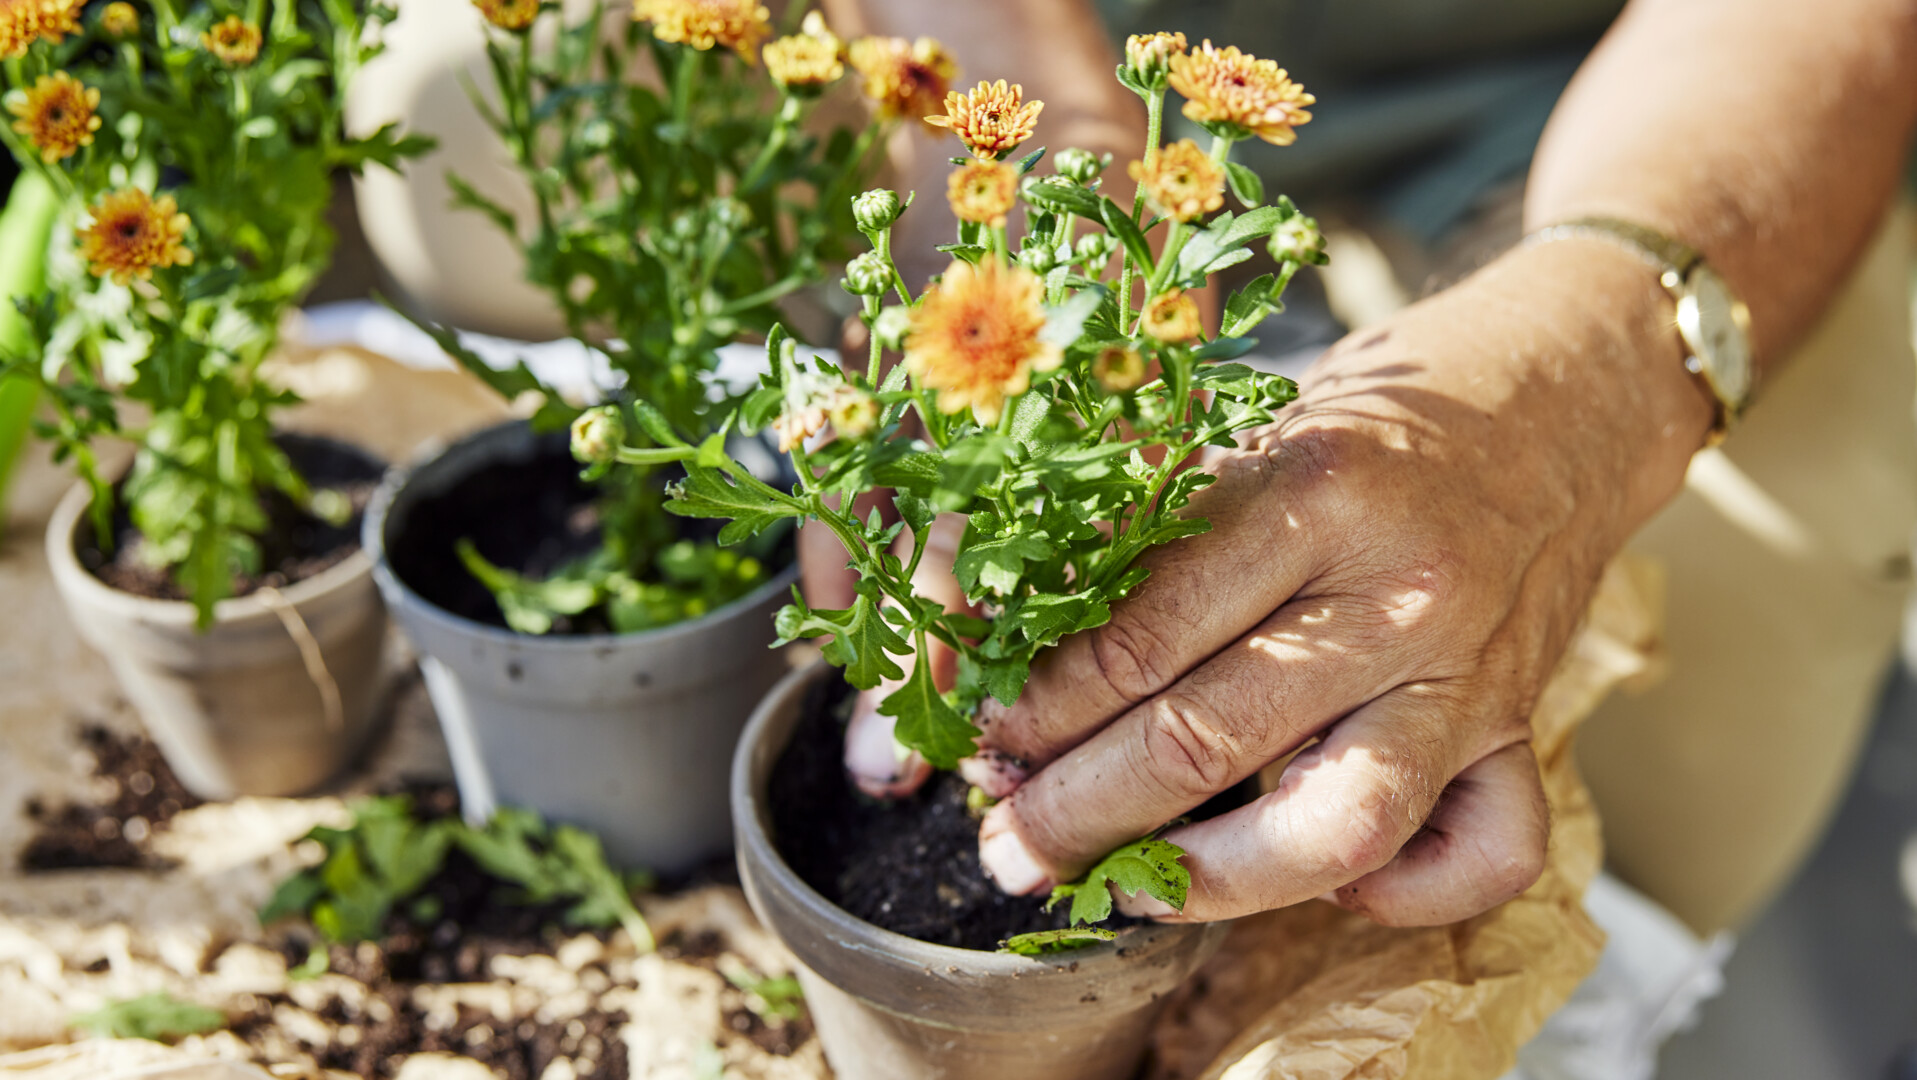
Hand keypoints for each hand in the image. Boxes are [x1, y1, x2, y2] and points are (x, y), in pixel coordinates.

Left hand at [955, 241, 1710, 926]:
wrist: (1561, 392)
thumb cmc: (1376, 416)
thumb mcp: (1250, 431)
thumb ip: (1138, 528)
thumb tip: (990, 628)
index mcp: (1312, 494)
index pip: (1143, 633)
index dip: (1040, 702)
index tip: (983, 735)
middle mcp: (1396, 595)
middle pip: (1204, 739)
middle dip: (1076, 810)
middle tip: (1006, 842)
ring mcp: (1470, 677)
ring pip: (1334, 824)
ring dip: (1203, 882)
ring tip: (1122, 893)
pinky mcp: (1524, 731)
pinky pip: (1485, 854)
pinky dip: (1403, 894)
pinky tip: (1330, 885)